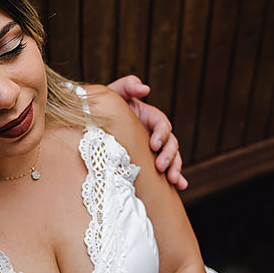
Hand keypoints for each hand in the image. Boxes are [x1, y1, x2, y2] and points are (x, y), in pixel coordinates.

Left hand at [105, 75, 187, 189]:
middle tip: (161, 166)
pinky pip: (166, 171)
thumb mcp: (114, 93)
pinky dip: (177, 177)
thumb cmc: (104, 108)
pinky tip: (181, 186)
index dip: (161, 134)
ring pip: (172, 158)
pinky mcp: (150, 162)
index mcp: (149, 118)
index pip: (162, 125)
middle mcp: (154, 133)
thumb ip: (128, 86)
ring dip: (176, 168)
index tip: (153, 144)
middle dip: (169, 155)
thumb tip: (145, 88)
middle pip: (171, 143)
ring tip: (174, 180)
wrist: (93, 124)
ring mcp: (153, 149)